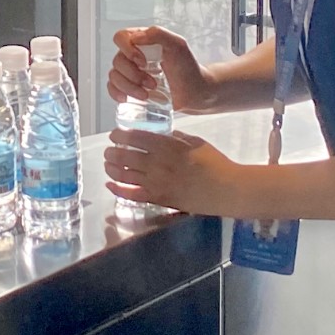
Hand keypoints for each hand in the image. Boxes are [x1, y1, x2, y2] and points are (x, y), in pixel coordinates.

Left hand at [104, 129, 238, 214]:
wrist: (226, 189)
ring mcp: (157, 182)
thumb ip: (176, 137)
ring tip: (108, 165)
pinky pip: (132, 195)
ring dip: (112, 168)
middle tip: (109, 151)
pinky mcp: (159, 199)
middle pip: (125, 156)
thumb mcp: (195, 142)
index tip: (115, 135)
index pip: (135, 137)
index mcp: (167, 146)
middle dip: (112, 152)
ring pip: (124, 175)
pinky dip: (118, 190)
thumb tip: (162, 135)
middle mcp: (158, 163)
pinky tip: (110, 185)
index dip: (120, 135)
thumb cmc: (214, 163)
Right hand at [108, 26, 209, 111]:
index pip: (121, 37)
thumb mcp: (178, 45)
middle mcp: (132, 55)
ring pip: (114, 76)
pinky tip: (126, 99)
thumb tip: (135, 37)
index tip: (143, 62)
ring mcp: (130, 72)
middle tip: (152, 83)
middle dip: (133, 75)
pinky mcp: (129, 88)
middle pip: (117, 61)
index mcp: (141, 41)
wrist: (194, 92)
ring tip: (146, 95)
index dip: (127, 50)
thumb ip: (159, 34)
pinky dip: (116, 93)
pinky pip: (112, 88)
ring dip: (128, 87)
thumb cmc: (188, 67)